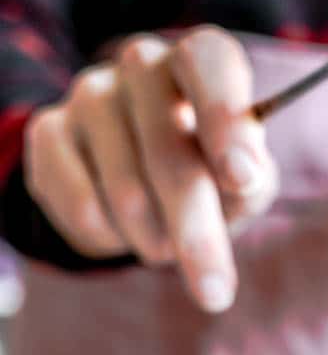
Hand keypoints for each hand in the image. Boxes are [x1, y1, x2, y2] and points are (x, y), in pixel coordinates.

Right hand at [23, 28, 277, 311]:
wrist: (140, 185)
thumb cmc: (209, 175)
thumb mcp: (244, 182)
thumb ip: (250, 180)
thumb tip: (242, 178)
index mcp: (201, 62)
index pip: (208, 62)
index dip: (225, 119)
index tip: (240, 178)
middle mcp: (143, 64)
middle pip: (169, 152)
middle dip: (196, 233)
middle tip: (215, 293)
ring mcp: (90, 94)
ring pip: (126, 192)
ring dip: (155, 240)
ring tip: (164, 241)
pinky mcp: (49, 132)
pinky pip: (83, 208)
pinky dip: (112, 239)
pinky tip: (122, 228)